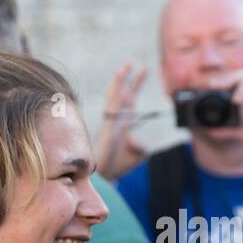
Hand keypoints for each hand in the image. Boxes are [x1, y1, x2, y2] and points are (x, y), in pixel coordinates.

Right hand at [96, 62, 149, 179]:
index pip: (128, 101)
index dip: (134, 86)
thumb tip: (138, 141)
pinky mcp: (108, 131)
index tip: (141, 70)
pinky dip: (116, 99)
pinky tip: (122, 89)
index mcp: (121, 125)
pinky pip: (112, 112)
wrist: (100, 179)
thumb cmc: (115, 168)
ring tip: (126, 67)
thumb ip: (140, 149)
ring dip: (120, 83)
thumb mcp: (134, 158)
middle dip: (130, 81)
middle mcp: (115, 122)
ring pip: (115, 99)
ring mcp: (110, 125)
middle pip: (123, 96)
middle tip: (135, 64)